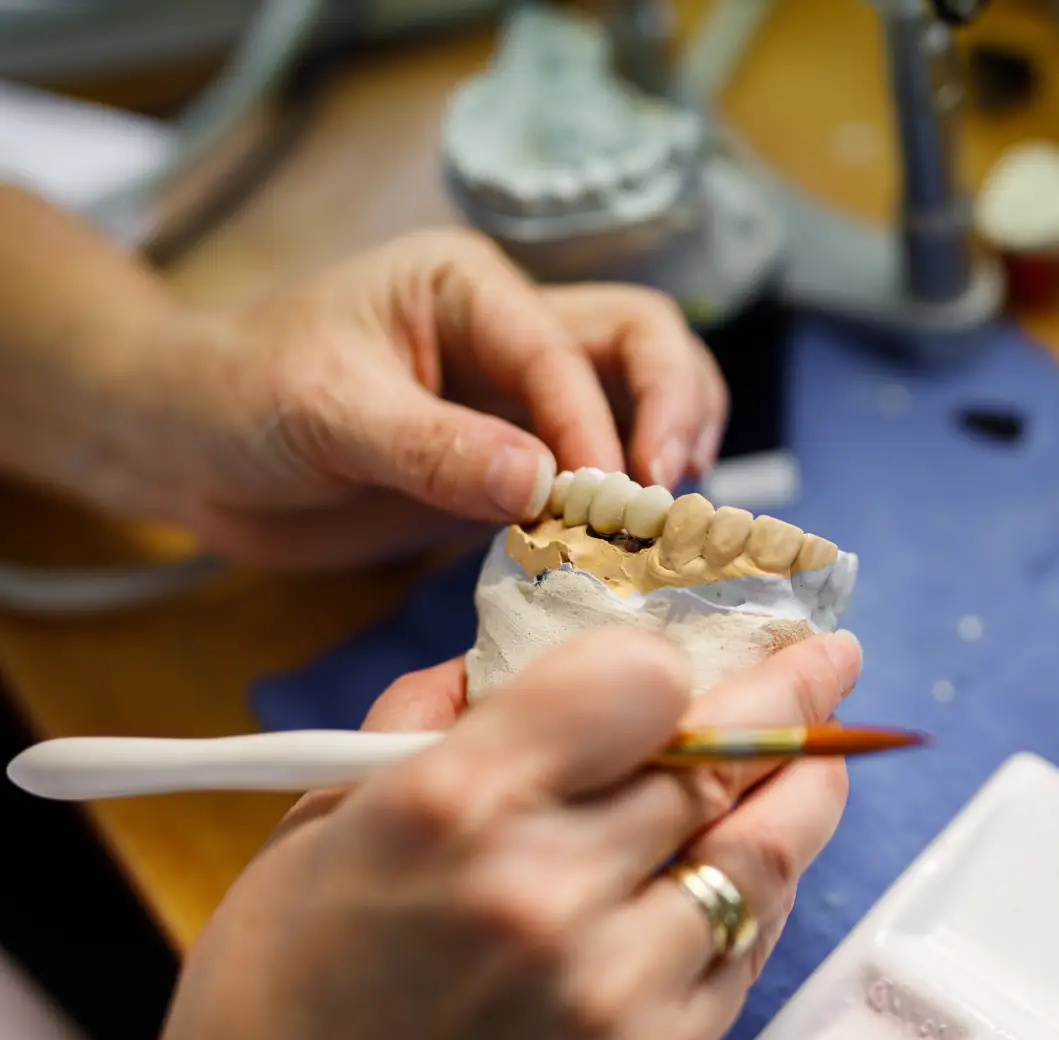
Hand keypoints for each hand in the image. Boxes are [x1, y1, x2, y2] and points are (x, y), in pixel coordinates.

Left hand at [112, 228, 726, 567]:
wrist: (190, 448)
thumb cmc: (240, 397)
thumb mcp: (327, 414)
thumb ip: (435, 449)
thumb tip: (546, 488)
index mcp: (467, 286)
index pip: (564, 347)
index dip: (596, 424)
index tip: (606, 501)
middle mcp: (510, 328)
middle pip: (640, 341)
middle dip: (673, 407)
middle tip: (668, 492)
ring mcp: (518, 396)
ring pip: (639, 394)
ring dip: (671, 442)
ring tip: (671, 512)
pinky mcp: (515, 460)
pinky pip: (598, 468)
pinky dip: (630, 498)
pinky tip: (634, 539)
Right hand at [153, 627, 860, 1039]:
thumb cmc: (281, 990)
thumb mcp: (320, 821)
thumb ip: (429, 718)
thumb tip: (517, 657)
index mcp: (455, 805)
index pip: (639, 681)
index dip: (668, 661)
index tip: (673, 661)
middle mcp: (544, 891)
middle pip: (720, 759)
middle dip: (785, 698)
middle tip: (823, 663)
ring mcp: (609, 987)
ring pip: (761, 854)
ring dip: (806, 789)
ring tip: (828, 750)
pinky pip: (747, 952)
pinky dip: (765, 890)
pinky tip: (765, 856)